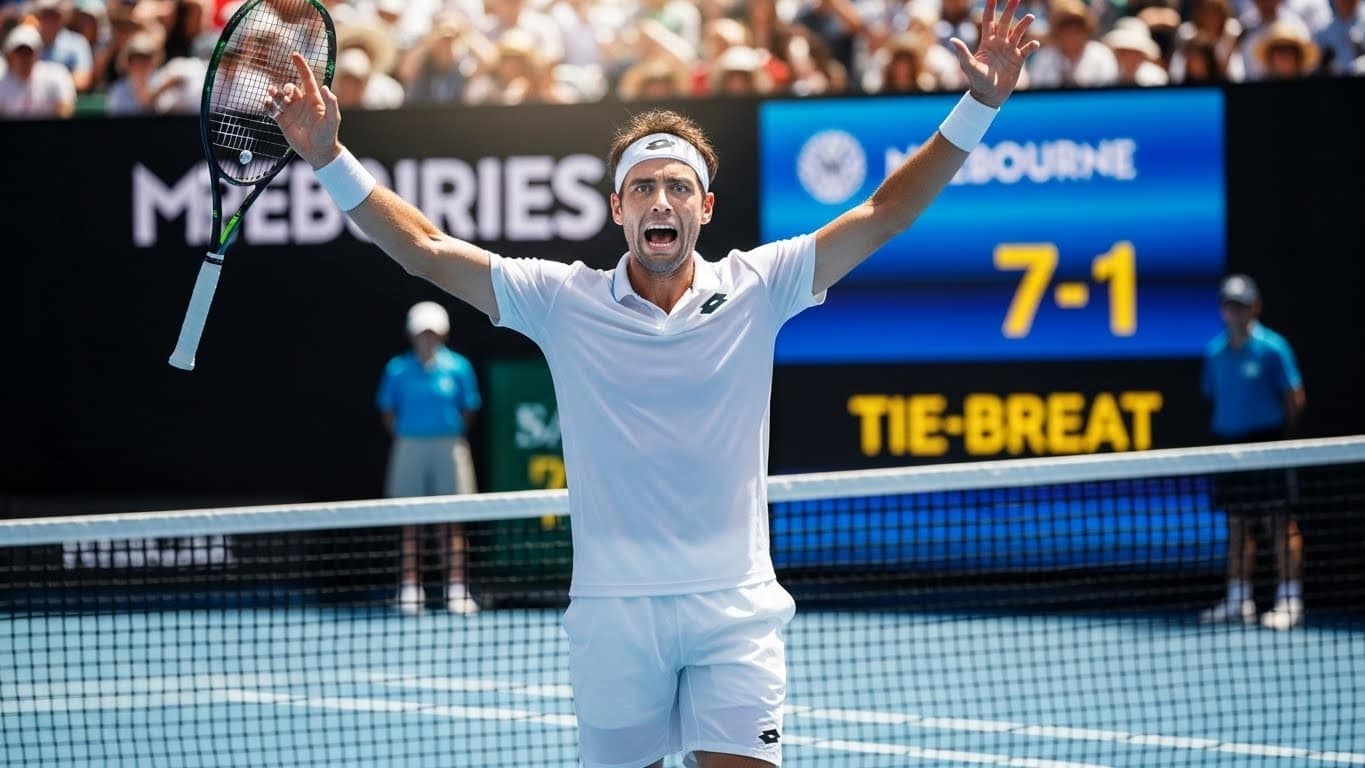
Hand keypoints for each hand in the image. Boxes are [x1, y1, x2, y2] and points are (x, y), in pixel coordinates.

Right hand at [265, 52, 341, 168]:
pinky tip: (267, 104)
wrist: (319, 152)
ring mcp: (291, 111)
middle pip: (289, 88)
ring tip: (272, 95)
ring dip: (274, 94)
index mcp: (314, 99)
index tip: (294, 54)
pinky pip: (272, 110)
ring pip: (279, 97)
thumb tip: (325, 87)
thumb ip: (331, 104)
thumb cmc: (328, 135)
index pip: (306, 78)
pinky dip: (268, 105)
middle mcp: (301, 103)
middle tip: (286, 94)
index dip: (301, 66)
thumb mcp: (332, 119)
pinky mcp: (283, 121)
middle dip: (286, 88)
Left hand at [949, 0, 1039, 107]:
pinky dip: (1032, 46)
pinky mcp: (1019, 60)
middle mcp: (999, 43)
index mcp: (987, 42)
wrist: (989, 96)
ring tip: (1030, 17)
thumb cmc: (977, 81)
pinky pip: (1027, 49)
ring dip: (1024, 24)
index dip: (991, 8)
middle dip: (1010, 10)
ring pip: (1018, 32)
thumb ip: (963, 52)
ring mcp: (1010, 50)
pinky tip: (1034, 44)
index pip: (989, 21)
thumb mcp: (969, 66)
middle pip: (1006, 22)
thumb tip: (952, 40)